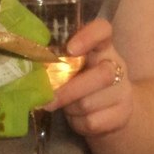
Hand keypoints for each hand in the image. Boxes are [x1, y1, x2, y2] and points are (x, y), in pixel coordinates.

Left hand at [49, 18, 132, 138]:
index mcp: (101, 47)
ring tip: (64, 106)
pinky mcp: (123, 114)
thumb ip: (59, 63)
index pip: (102, 30)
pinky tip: (76, 118)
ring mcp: (123, 91)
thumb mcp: (74, 67)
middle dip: (69, 90)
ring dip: (70, 107)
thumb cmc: (82, 81)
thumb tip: (30, 70)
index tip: (70, 49)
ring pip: (90, 102)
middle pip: (101, 74)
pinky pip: (92, 122)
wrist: (111, 110)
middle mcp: (116, 65)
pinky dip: (78, 123)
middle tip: (48, 98)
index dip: (88, 37)